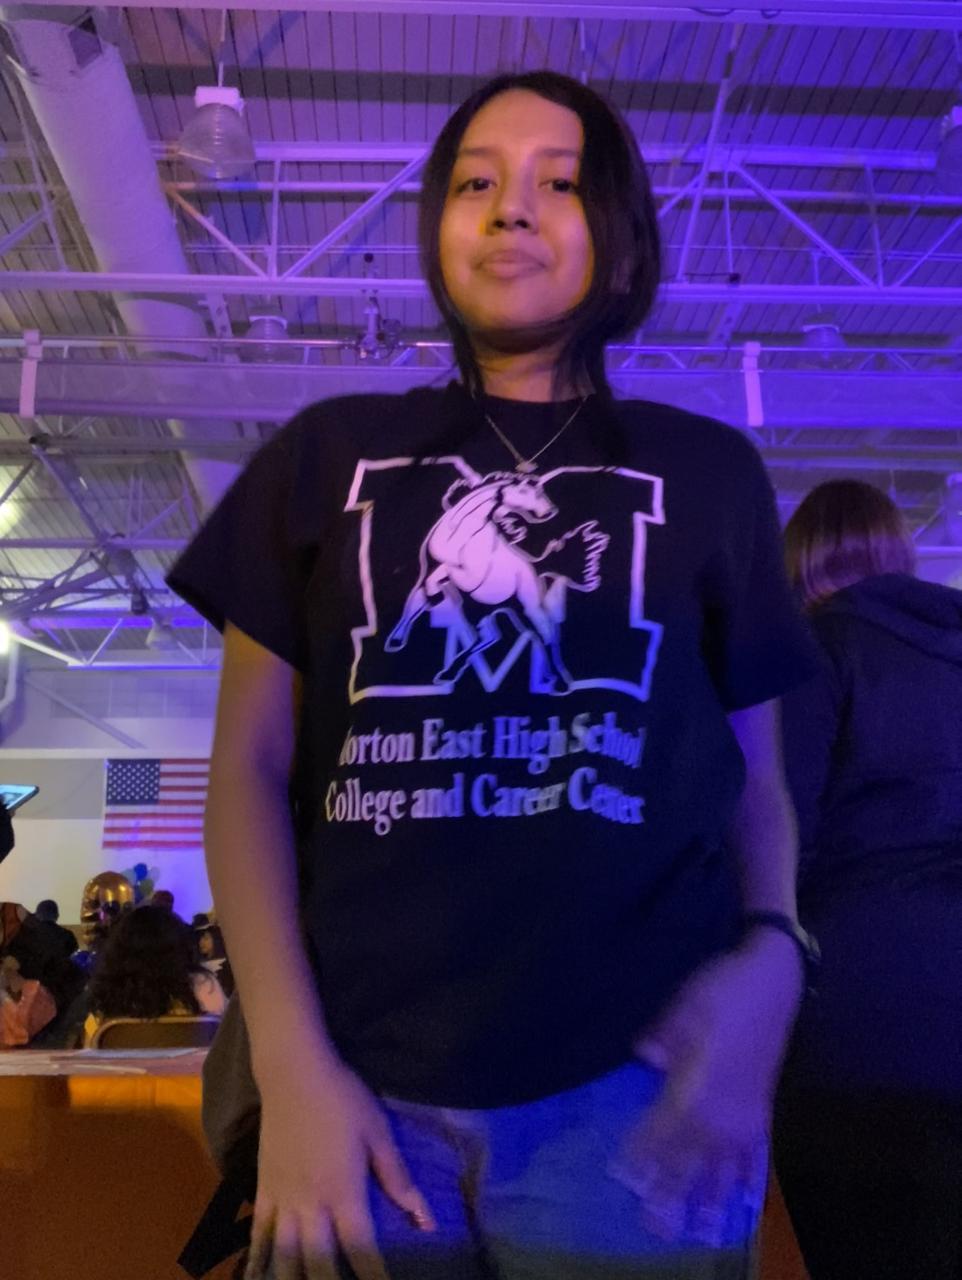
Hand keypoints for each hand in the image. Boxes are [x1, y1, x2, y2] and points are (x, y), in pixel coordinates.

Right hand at [247, 1056, 435, 1279]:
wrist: (294, 1072)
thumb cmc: (343, 1097)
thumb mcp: (378, 1132)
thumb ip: (399, 1179)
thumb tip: (426, 1221)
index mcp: (344, 1190)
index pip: (362, 1248)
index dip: (373, 1276)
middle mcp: (311, 1202)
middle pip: (320, 1261)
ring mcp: (282, 1197)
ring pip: (284, 1254)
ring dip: (293, 1278)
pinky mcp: (263, 1188)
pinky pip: (258, 1232)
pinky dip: (257, 1259)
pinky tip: (257, 1276)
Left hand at [612, 930, 803, 1245]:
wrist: (772, 980)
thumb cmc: (721, 987)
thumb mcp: (684, 1003)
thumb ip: (664, 1036)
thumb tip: (644, 1057)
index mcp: (698, 1084)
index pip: (665, 1128)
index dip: (645, 1152)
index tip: (624, 1175)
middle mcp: (722, 1109)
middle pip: (692, 1157)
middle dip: (672, 1188)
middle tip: (653, 1223)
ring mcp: (745, 1112)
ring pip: (724, 1164)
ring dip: (710, 1195)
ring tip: (699, 1227)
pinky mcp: (762, 1108)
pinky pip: (754, 1153)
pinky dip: (746, 1178)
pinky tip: (741, 1198)